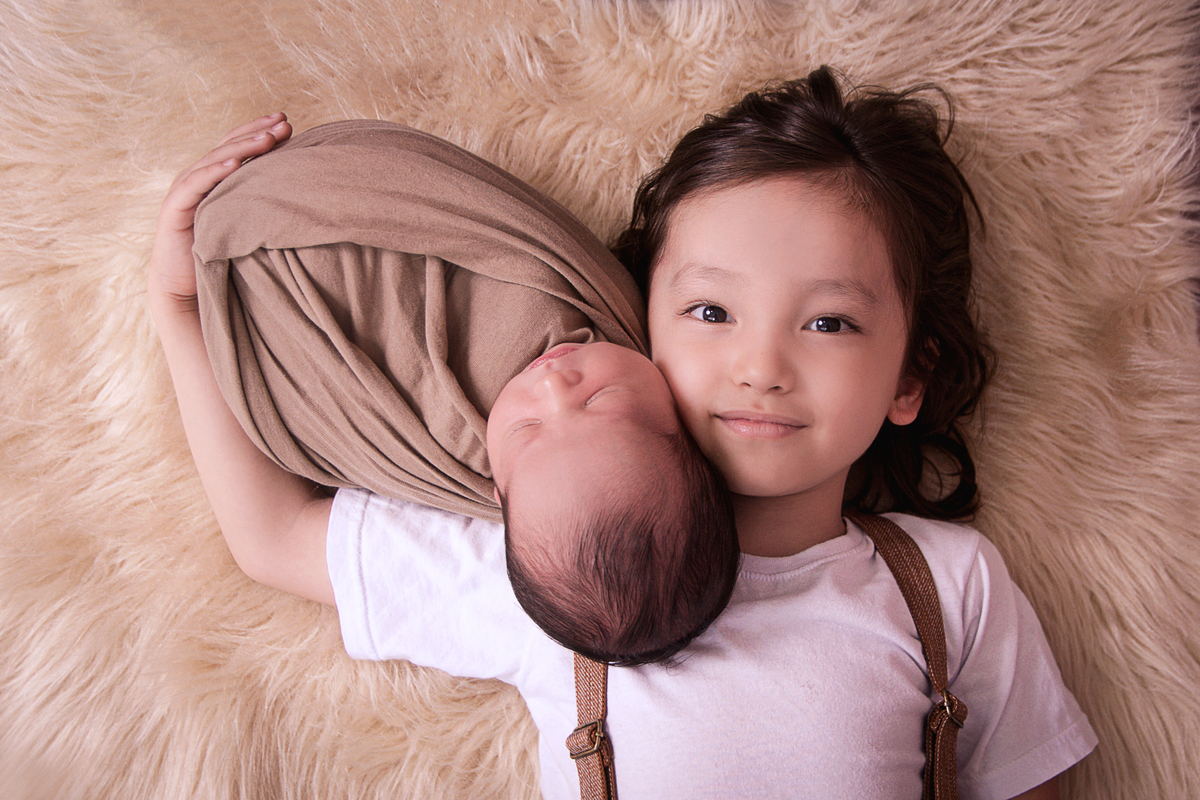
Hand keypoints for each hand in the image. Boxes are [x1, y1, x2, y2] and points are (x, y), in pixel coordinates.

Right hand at [148, 112, 292, 308]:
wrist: (185, 286)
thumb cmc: (221, 256)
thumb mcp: (247, 224)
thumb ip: (263, 206)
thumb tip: (302, 197)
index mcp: (215, 178)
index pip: (239, 146)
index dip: (260, 131)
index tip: (288, 122)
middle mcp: (199, 178)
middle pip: (230, 146)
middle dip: (257, 132)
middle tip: (284, 122)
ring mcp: (185, 190)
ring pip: (215, 160)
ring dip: (243, 147)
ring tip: (268, 138)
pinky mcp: (175, 208)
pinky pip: (196, 185)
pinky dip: (215, 171)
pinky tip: (235, 164)